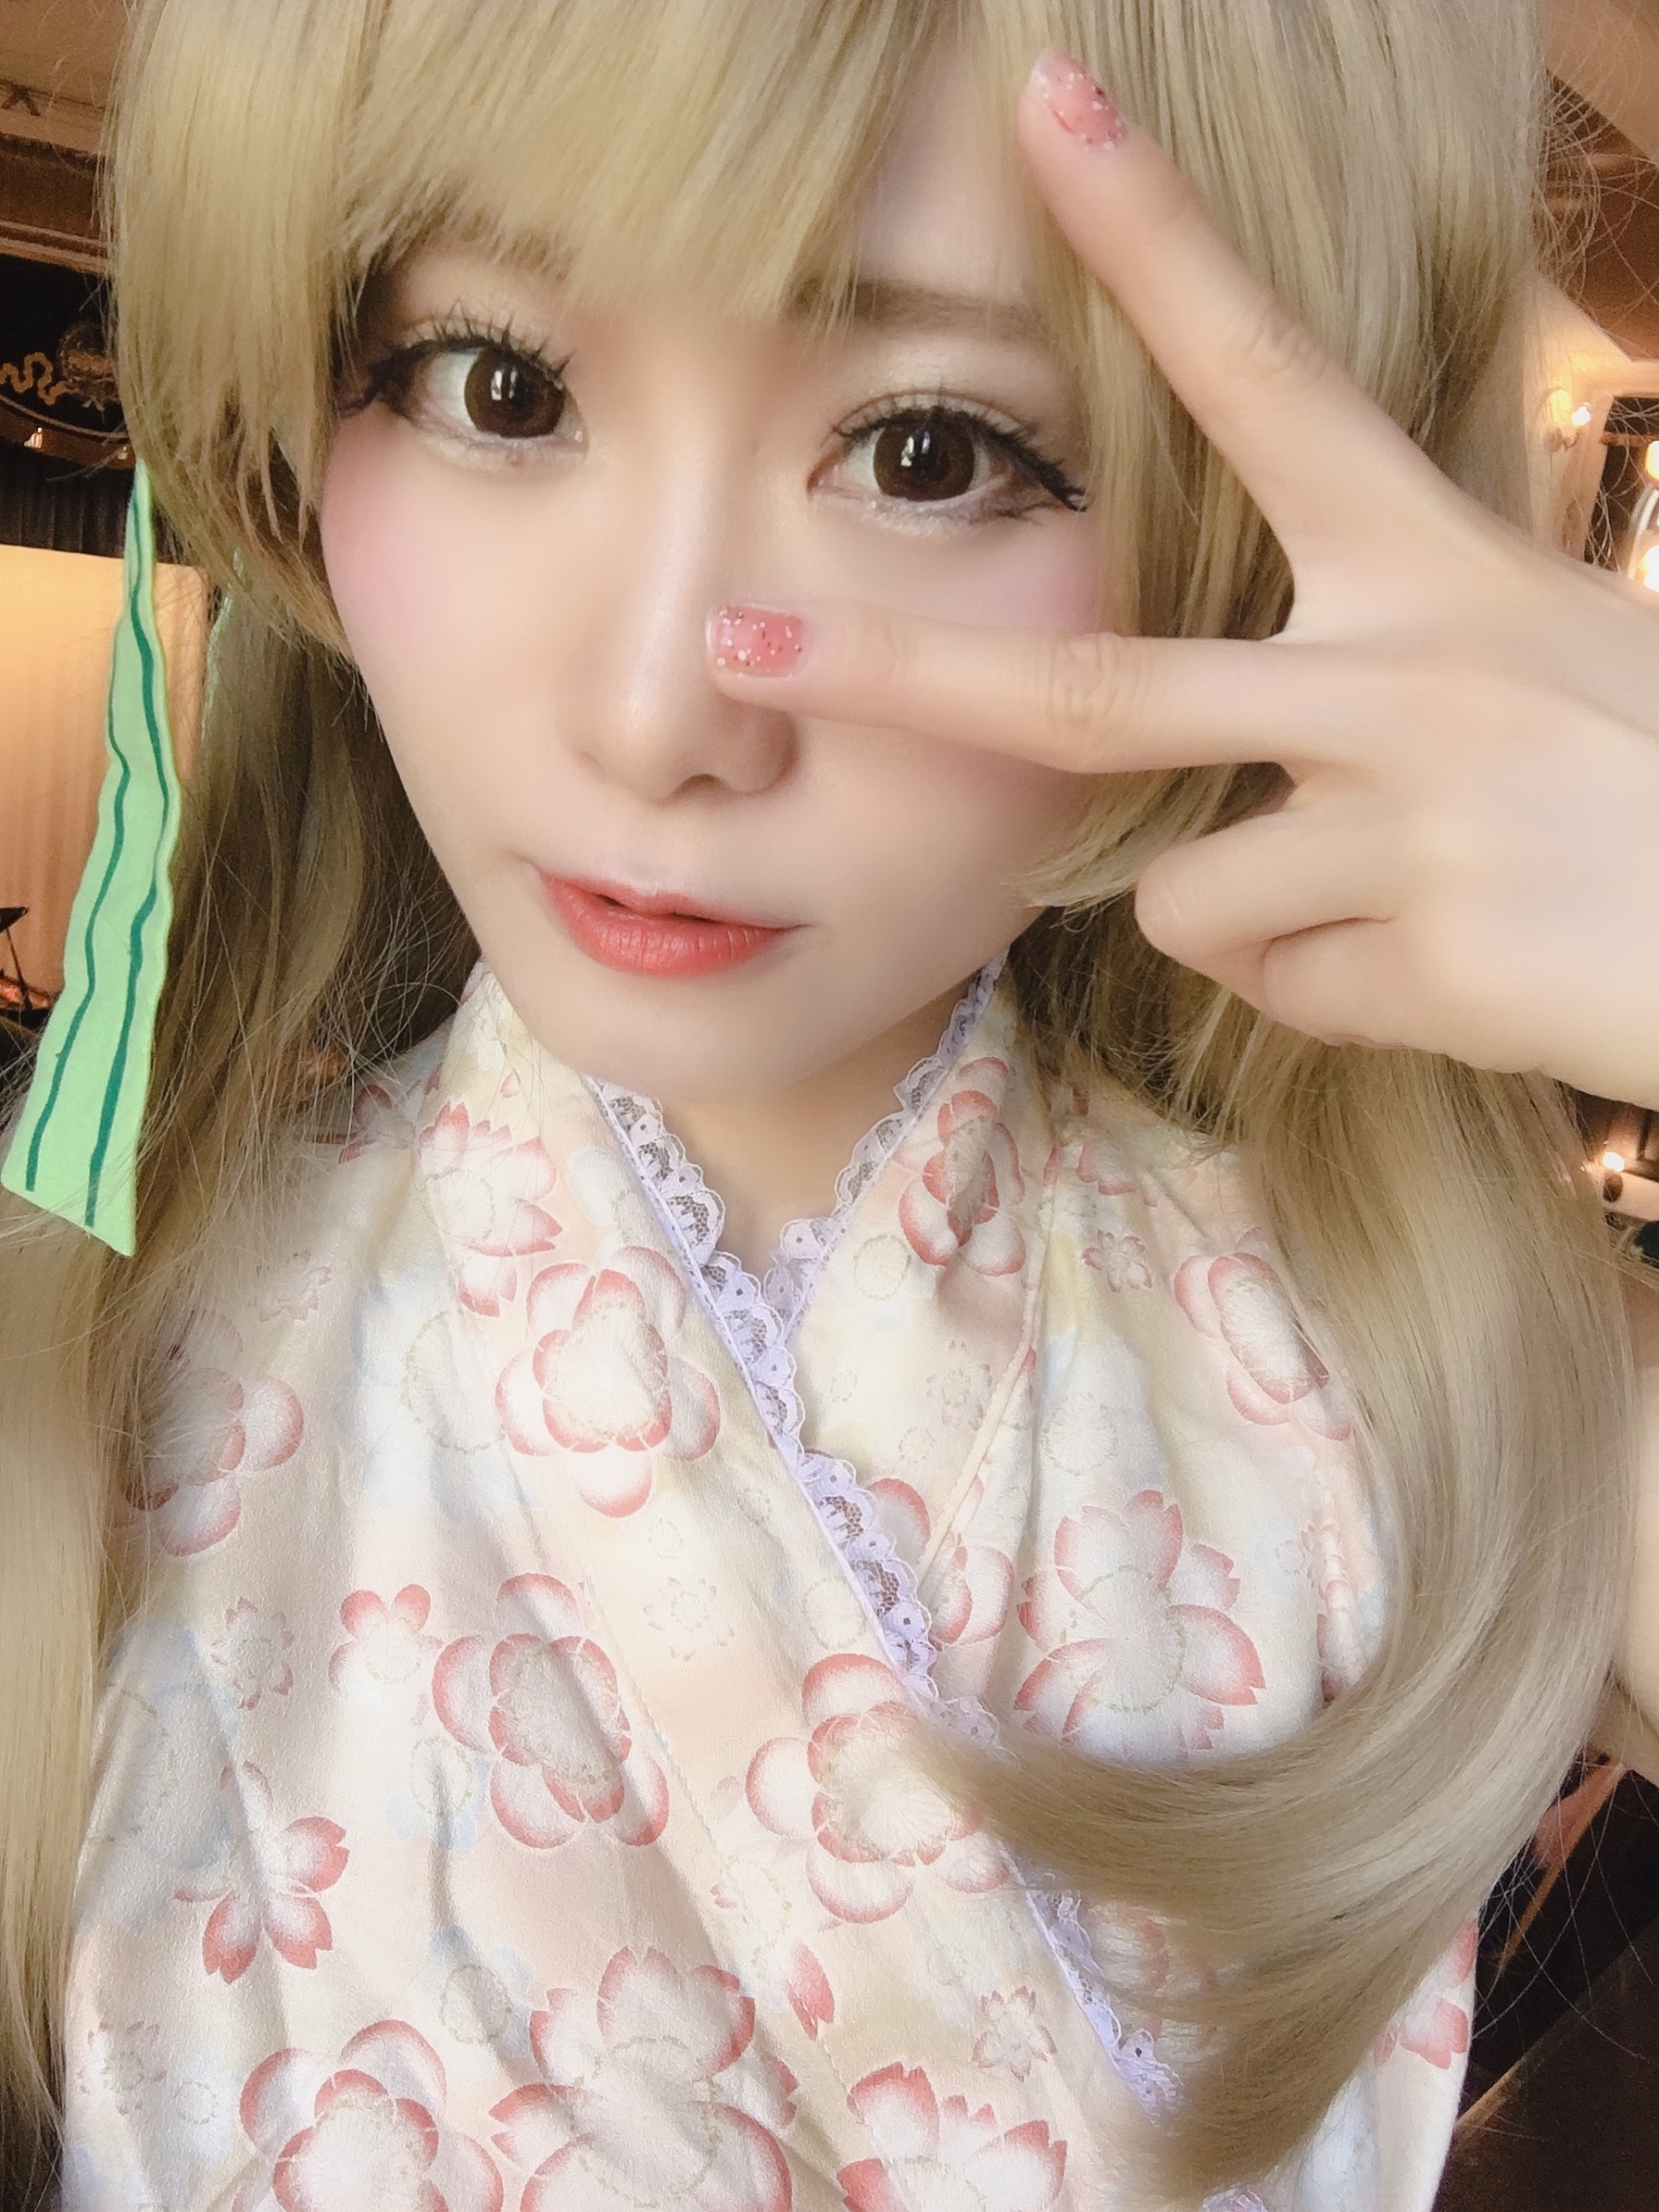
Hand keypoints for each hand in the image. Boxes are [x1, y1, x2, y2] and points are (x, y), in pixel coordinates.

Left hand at [710, 50, 1658, 1111]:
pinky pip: (1269, 985)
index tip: (1046, 107)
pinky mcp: (1417, 956)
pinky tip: (1447, 970)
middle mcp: (1405, 671)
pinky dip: (1327, 993)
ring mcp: (1405, 817)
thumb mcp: (1541, 657)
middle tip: (734, 637)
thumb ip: (1377, 658)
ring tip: (1413, 905)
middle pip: (1092, 687)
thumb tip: (1228, 768)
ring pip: (1185, 892)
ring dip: (1261, 919)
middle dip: (895, 671)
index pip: (1270, 373)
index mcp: (1437, 566)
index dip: (1161, 239)